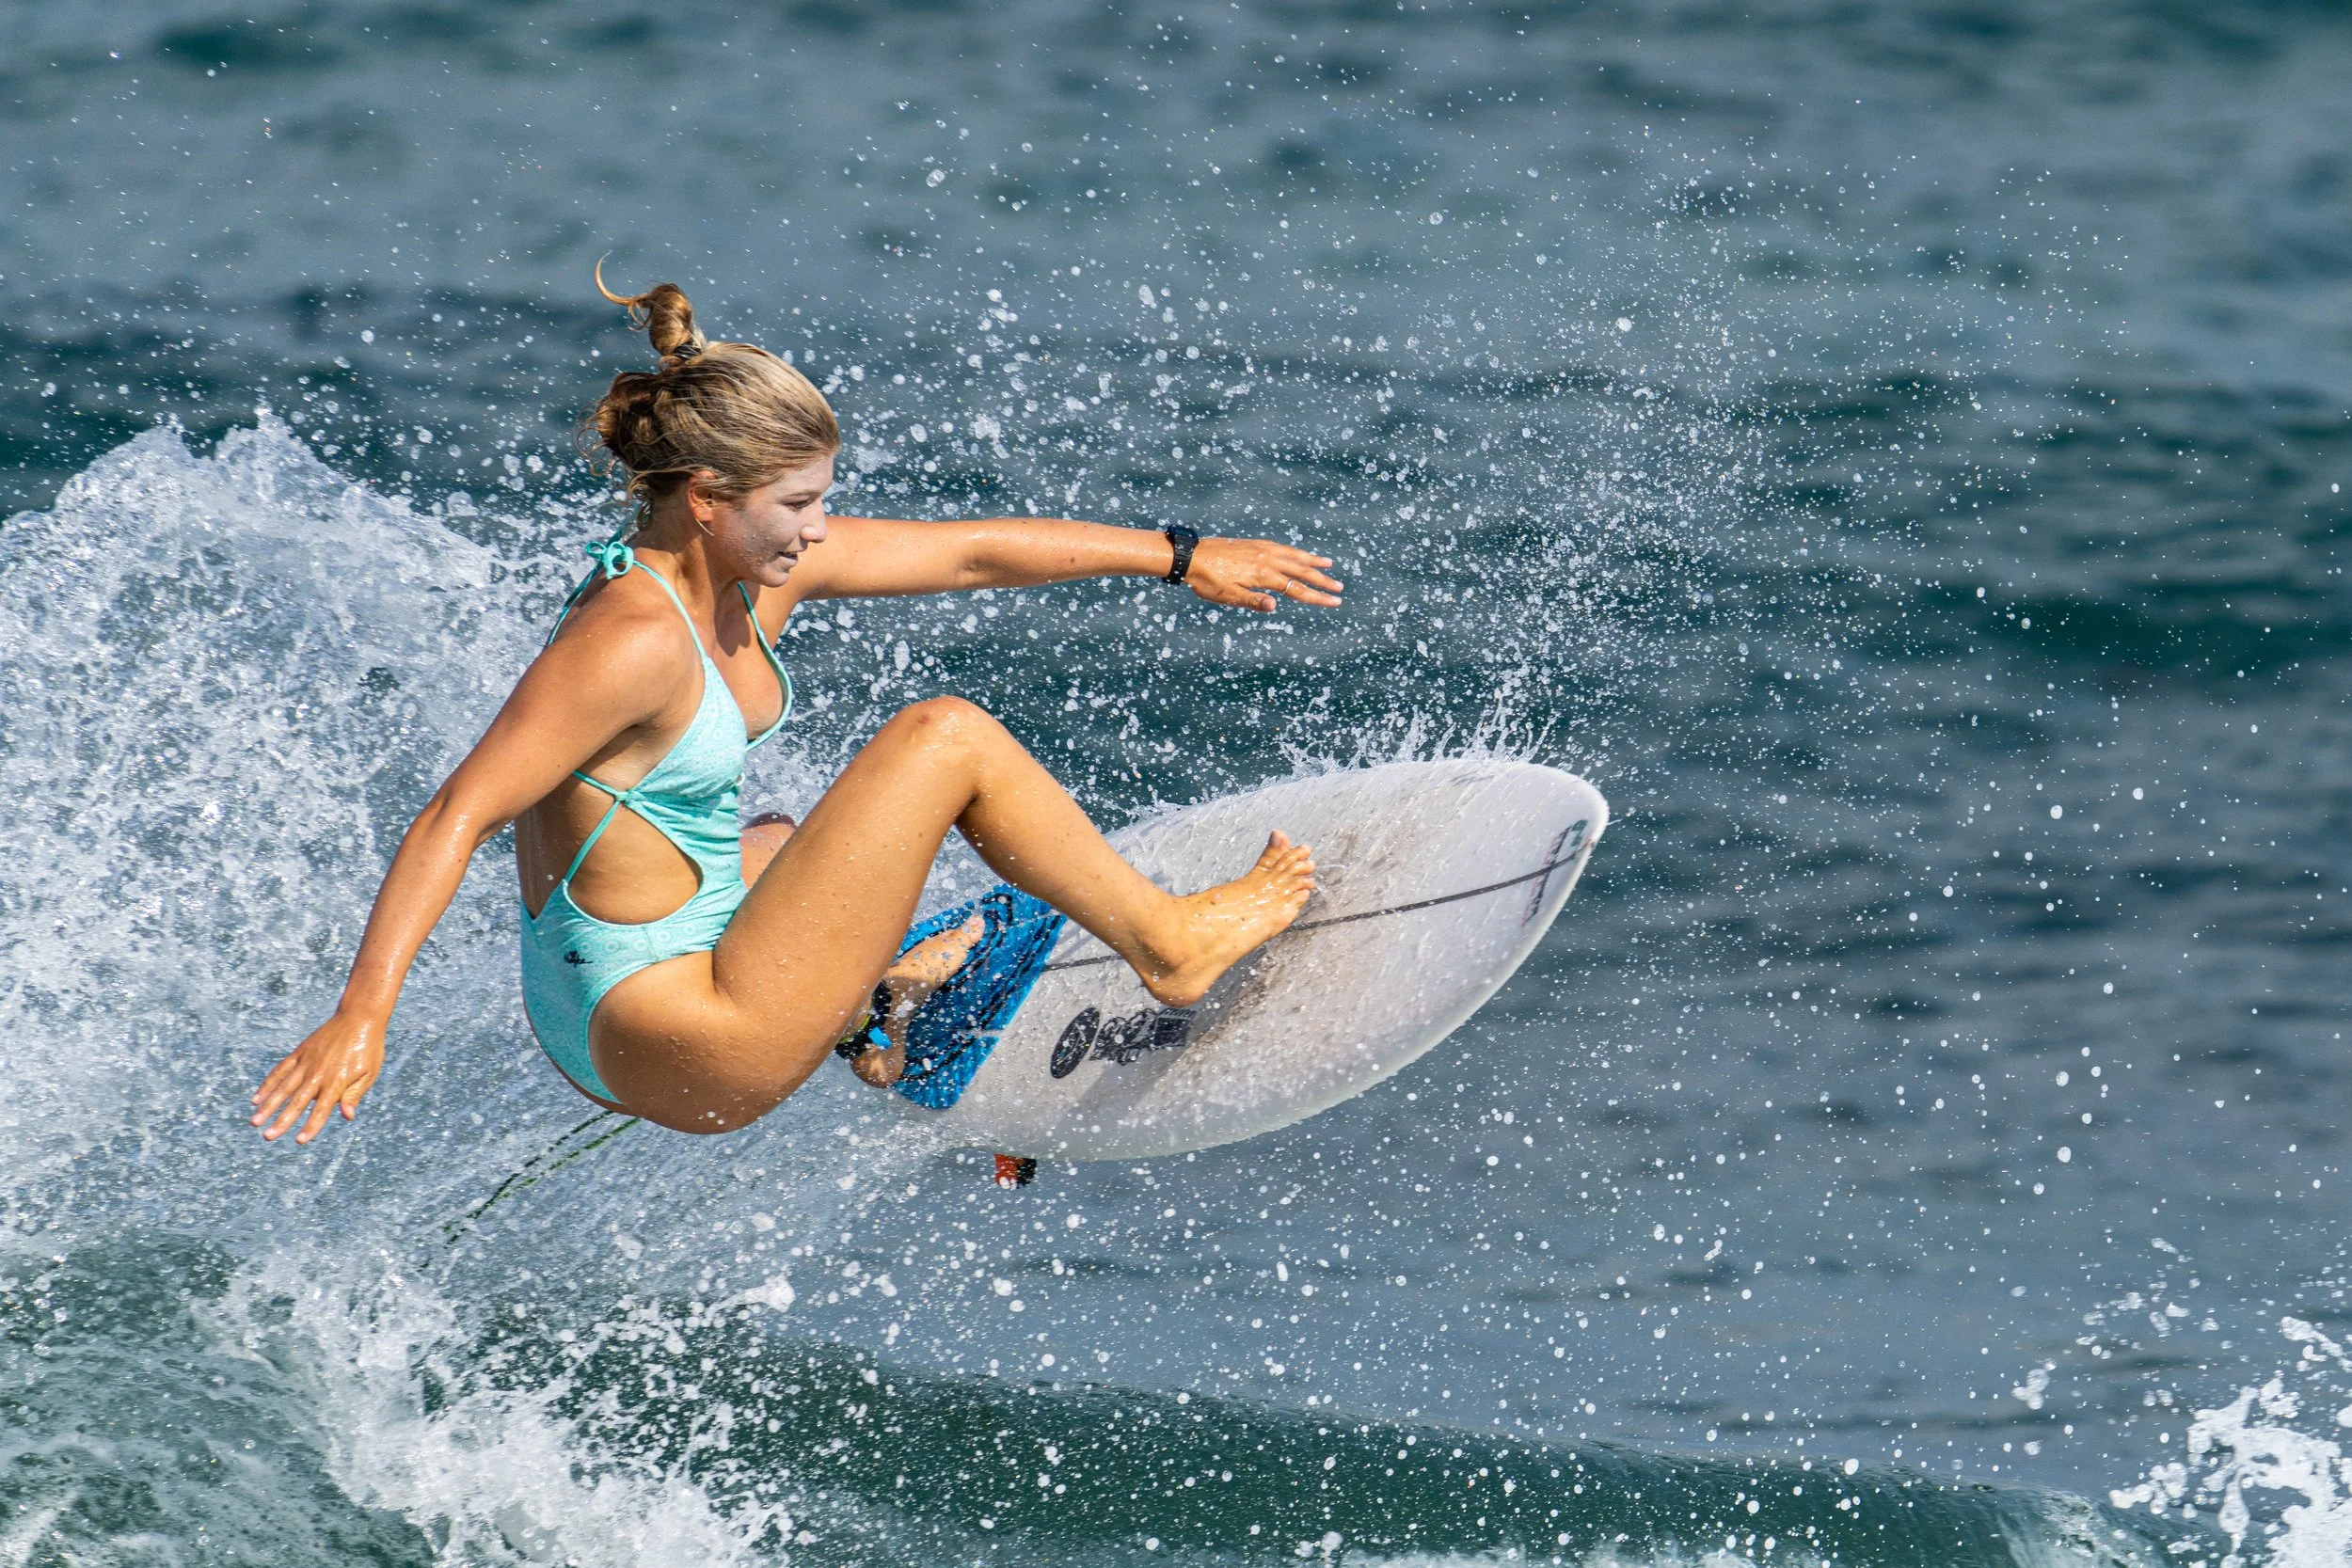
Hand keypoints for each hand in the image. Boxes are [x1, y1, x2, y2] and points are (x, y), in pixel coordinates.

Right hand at [251, 1008, 385, 1143]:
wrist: (359, 1017)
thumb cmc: (368, 1048)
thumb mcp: (369, 1073)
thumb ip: (354, 1094)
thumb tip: (347, 1116)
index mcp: (337, 1081)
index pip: (322, 1109)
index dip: (311, 1126)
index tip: (299, 1141)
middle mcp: (318, 1073)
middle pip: (297, 1102)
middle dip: (281, 1121)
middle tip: (267, 1137)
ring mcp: (306, 1062)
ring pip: (283, 1087)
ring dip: (268, 1105)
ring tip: (255, 1121)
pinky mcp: (300, 1052)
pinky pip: (280, 1070)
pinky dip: (268, 1084)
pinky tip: (256, 1098)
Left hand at [1184, 537, 1343, 612]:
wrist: (1190, 556)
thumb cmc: (1207, 580)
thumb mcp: (1228, 596)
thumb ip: (1253, 601)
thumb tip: (1275, 606)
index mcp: (1263, 575)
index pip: (1296, 589)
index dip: (1317, 597)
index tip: (1335, 602)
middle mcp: (1266, 559)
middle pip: (1301, 571)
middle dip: (1322, 580)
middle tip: (1340, 588)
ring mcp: (1261, 549)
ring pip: (1294, 555)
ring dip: (1313, 561)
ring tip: (1329, 564)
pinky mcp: (1254, 544)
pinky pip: (1282, 548)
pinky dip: (1296, 552)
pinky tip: (1299, 554)